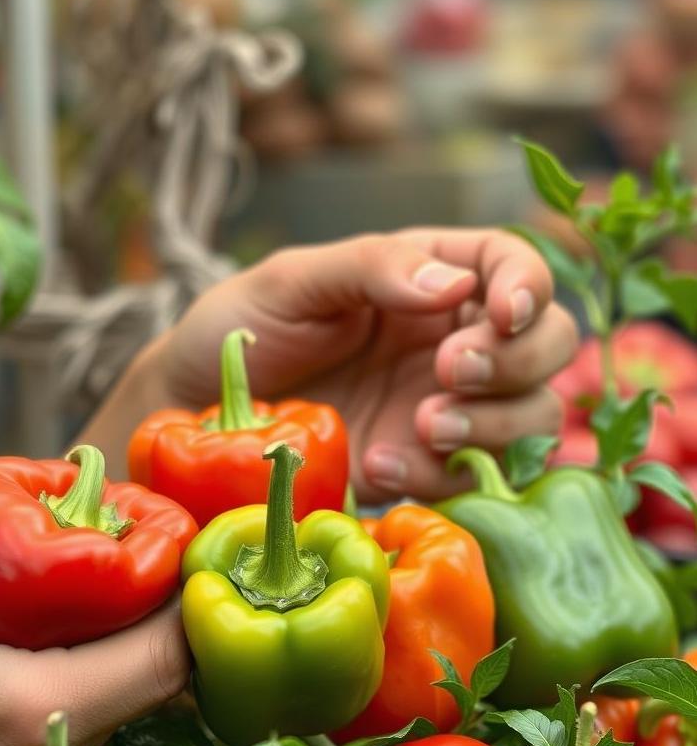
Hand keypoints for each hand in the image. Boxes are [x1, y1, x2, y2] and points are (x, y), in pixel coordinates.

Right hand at [0, 554, 188, 745]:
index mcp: (43, 701)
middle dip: (174, 606)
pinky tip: (90, 619)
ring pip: (146, 691)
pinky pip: (114, 703)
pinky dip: (120, 656)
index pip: (165, 653)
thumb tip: (34, 504)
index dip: (190, 596)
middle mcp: (70, 742)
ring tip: (126, 574)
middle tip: (157, 547)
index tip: (181, 543)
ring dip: (150, 632)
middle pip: (168, 673)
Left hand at [153, 229, 576, 501]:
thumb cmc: (241, 328)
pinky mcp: (422, 467)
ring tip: (421, 425)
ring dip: (492, 424)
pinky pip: (473, 479)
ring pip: (532, 417)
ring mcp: (442, 407)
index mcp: (428, 278)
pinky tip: (379, 464)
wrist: (198, 410)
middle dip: (516, 360)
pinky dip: (440, 477)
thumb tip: (456, 286)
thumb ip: (371, 270)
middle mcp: (451, 341)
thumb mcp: (292, 282)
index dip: (528, 285)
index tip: (501, 312)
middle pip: (548, 344)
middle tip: (449, 373)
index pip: (513, 265)